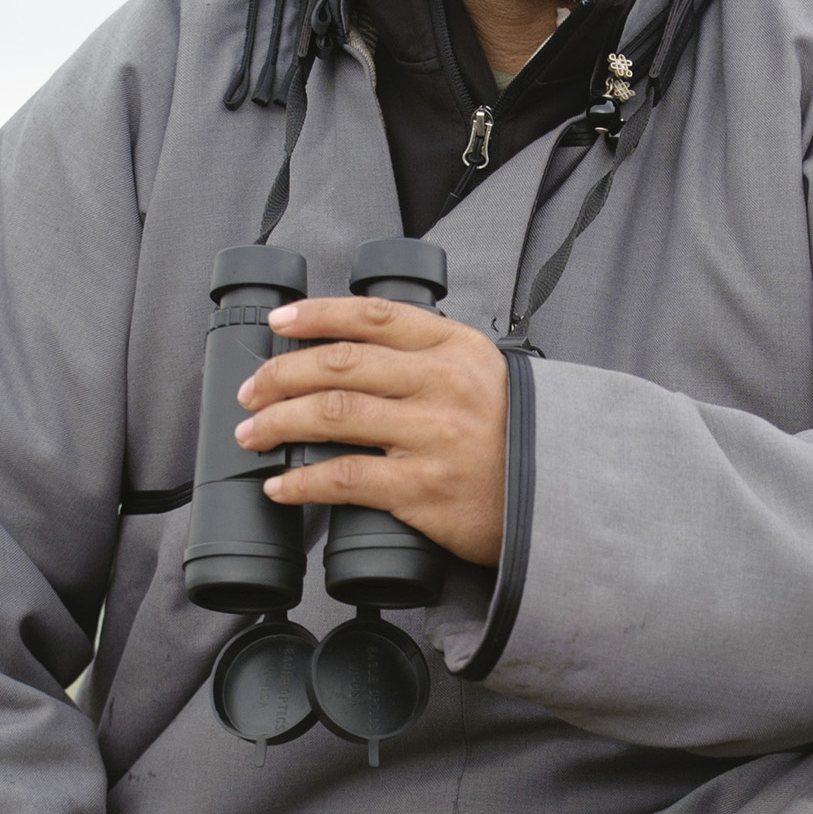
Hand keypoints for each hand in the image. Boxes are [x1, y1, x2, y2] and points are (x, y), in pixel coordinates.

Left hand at [234, 296, 508, 566]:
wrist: (560, 498)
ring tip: (252, 433)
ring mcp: (432, 435)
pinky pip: (344, 478)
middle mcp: (441, 384)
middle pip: (339, 364)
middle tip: (254, 390)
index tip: (280, 322)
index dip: (316, 315)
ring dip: (278, 422)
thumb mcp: (485, 375)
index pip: (372, 316)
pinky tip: (279, 485)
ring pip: (332, 414)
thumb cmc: (516, 437)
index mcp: (455, 348)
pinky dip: (301, 481)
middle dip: (281, 374)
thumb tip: (356, 352)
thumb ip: (430, 358)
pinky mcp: (422, 488)